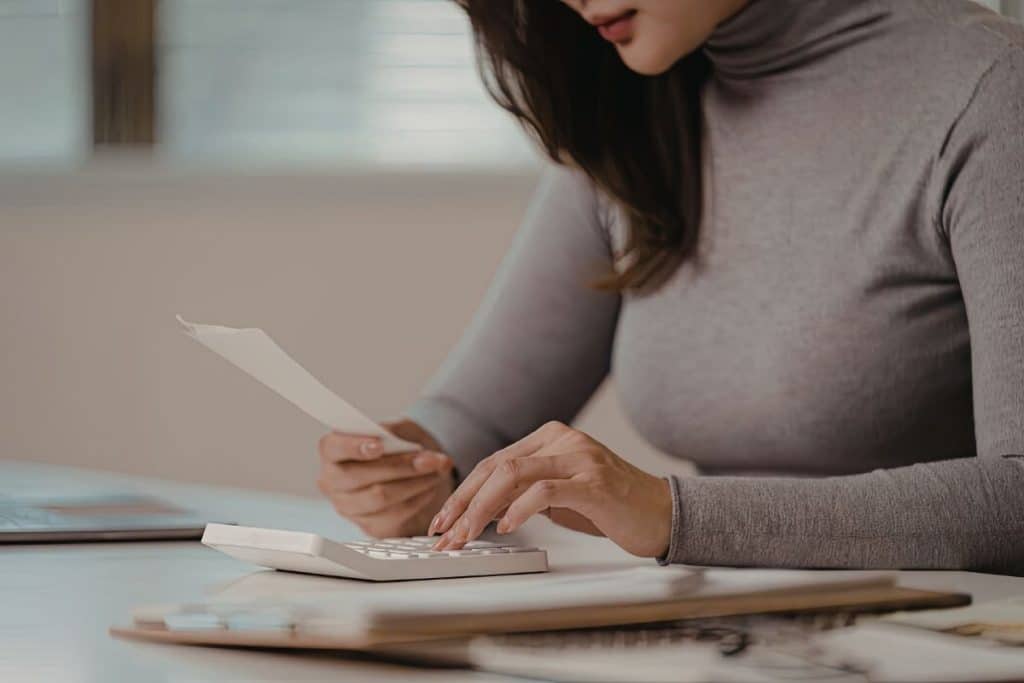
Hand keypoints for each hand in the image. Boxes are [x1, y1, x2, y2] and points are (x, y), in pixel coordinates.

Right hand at [317, 419, 454, 537]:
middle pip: (359, 476)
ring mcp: (348, 507)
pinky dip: (418, 498)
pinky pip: (394, 514)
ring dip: (414, 483)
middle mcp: (333, 482)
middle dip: (399, 466)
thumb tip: (410, 447)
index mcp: (332, 451)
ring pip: (380, 497)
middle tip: (429, 459)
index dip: (353, 446)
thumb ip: (398, 433)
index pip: (333, 448)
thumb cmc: (398, 446)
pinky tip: (430, 487)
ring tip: (436, 471)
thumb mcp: (398, 429)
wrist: (412, 471)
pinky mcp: (370, 527)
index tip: (379, 445)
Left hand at [429, 421, 671, 557]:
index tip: (443, 520)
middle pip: (498, 466)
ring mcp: (580, 458)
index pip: (495, 462)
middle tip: (444, 532)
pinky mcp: (595, 482)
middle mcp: (564, 440)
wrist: (662, 514)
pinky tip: (506, 527)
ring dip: (481, 508)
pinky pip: (545, 491)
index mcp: (551, 437)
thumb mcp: (560, 494)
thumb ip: (525, 491)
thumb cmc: (610, 506)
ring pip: (513, 474)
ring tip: (466, 535)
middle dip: (464, 502)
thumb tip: (479, 509)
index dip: (464, 492)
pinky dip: (519, 509)